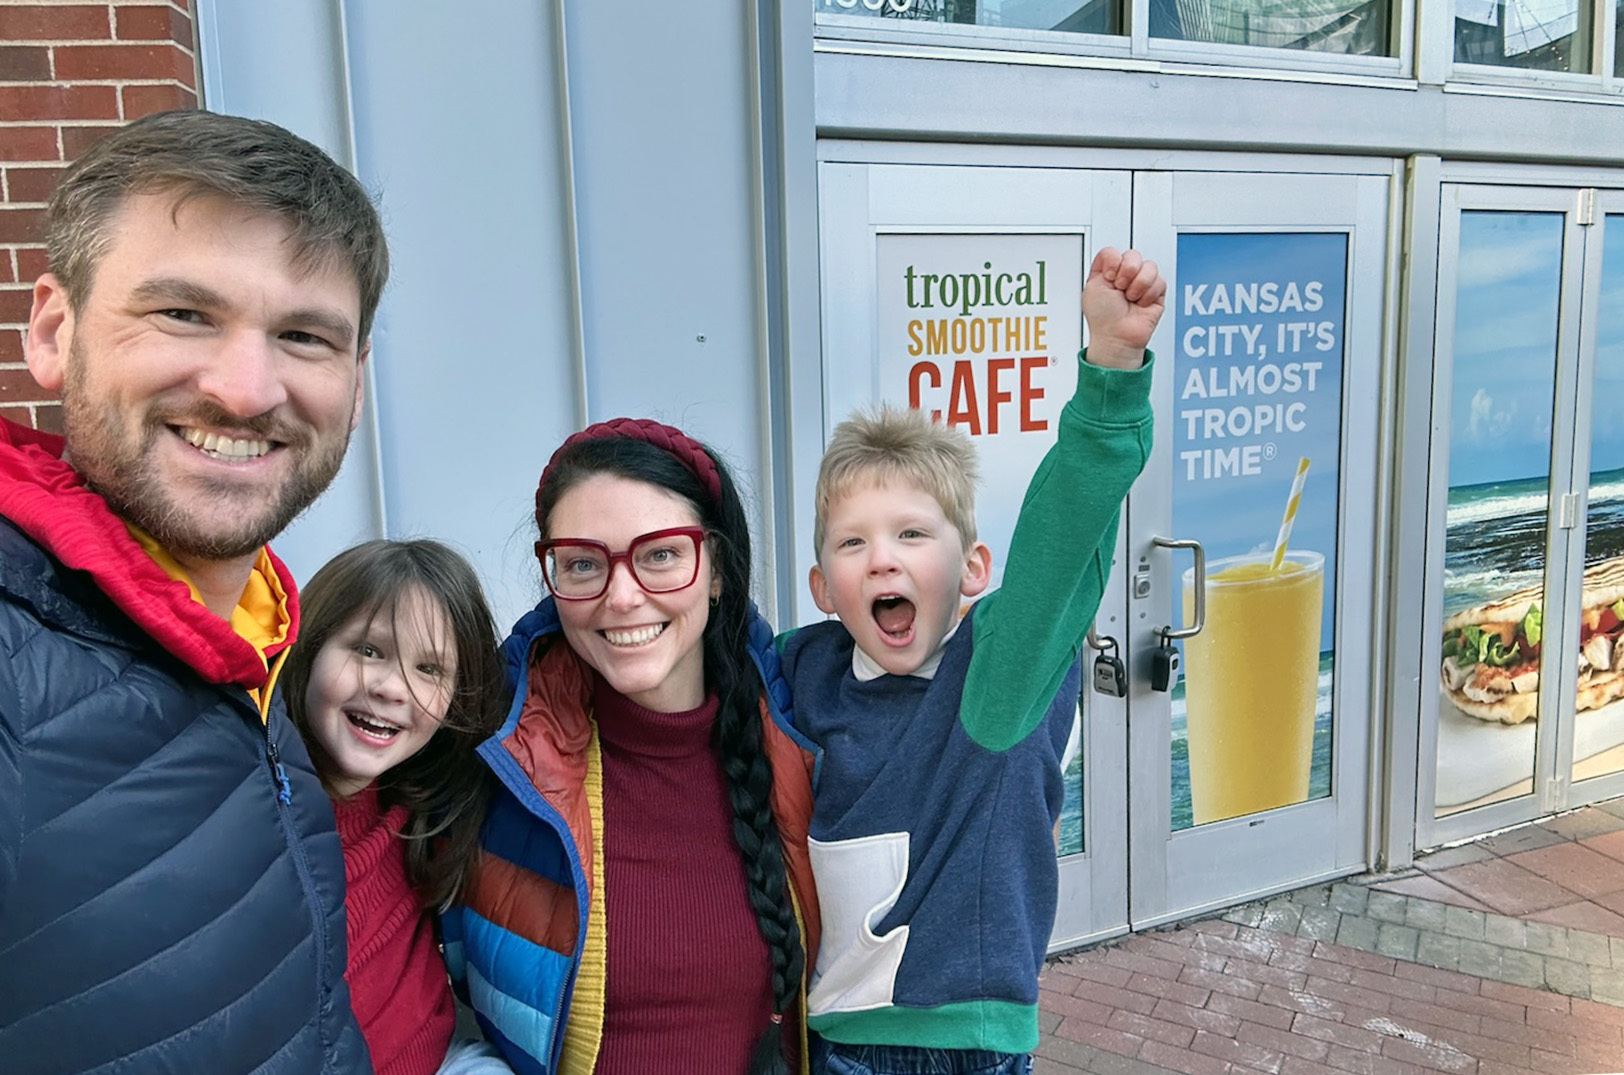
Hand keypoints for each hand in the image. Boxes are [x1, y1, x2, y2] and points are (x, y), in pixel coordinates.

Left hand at [1082, 247, 1164, 369]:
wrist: (1117, 335)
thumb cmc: (1102, 318)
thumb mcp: (1092, 286)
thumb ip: (1102, 263)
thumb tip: (1116, 256)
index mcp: (1107, 272)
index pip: (1114, 251)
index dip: (1113, 262)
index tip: (1109, 277)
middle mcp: (1124, 276)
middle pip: (1133, 255)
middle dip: (1127, 273)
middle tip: (1121, 289)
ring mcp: (1141, 283)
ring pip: (1149, 266)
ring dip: (1138, 285)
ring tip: (1131, 298)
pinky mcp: (1156, 292)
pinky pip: (1160, 281)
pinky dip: (1148, 294)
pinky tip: (1140, 303)